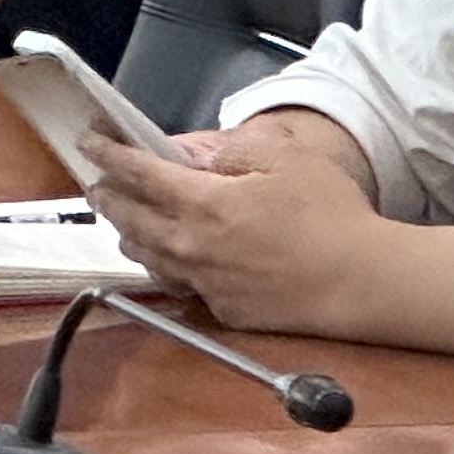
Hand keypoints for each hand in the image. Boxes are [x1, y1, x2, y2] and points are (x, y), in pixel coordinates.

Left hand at [79, 123, 381, 333]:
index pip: (137, 174)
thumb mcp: (283, 156)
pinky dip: (165, 266)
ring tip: (124, 219)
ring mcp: (208, 284)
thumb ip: (232, 149)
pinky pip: (180, 285)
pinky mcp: (226, 312)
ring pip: (147, 256)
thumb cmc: (330, 216)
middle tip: (96, 182)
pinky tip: (168, 259)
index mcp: (203, 204)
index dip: (108, 154)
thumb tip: (200, 157)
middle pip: (130, 218)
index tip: (89, 141)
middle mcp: (194, 247)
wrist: (364, 282)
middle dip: (107, 196)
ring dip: (130, 233)